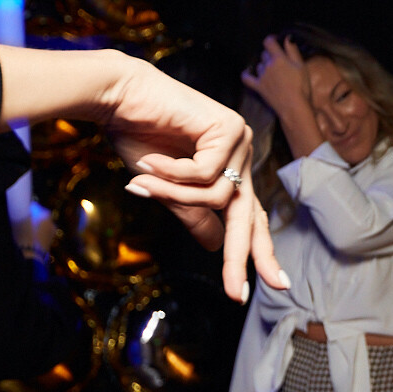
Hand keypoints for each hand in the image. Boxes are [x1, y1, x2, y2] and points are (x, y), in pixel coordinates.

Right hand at [94, 56, 285, 301]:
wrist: (119, 97)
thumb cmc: (138, 136)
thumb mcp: (166, 189)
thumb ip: (192, 214)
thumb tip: (215, 247)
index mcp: (230, 171)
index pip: (251, 218)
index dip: (260, 252)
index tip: (274, 286)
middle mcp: (241, 156)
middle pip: (248, 216)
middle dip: (242, 257)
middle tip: (239, 294)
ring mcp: (239, 141)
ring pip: (218, 196)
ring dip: (174, 194)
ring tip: (142, 179)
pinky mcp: (229, 128)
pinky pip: (205, 173)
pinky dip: (173, 173)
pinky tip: (151, 160)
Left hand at [241, 35, 312, 114]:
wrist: (294, 106)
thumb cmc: (301, 87)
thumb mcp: (301, 66)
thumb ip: (293, 50)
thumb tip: (287, 37)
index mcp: (279, 58)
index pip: (269, 41)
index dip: (272, 38)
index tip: (276, 40)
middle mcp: (267, 65)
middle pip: (264, 53)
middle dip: (270, 53)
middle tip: (279, 59)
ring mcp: (261, 76)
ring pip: (259, 65)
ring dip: (264, 64)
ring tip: (272, 70)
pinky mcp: (258, 87)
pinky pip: (247, 78)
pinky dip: (247, 74)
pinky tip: (248, 72)